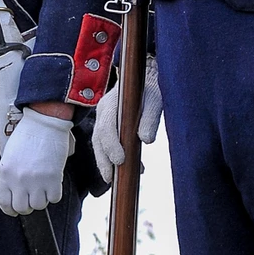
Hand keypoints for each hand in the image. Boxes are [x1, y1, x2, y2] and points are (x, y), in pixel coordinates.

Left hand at [0, 107, 74, 214]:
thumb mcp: (10, 156)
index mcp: (5, 173)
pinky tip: (54, 184)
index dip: (10, 209)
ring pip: (39, 205)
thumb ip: (10, 176)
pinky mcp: (54, 178)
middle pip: (22, 208)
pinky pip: (55, 198)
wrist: (45, 122)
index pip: (4, 203)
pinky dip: (55, 194)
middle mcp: (19, 180)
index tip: (15, 209)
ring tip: (44, 190)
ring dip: (42, 200)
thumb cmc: (27, 135)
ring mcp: (37, 180)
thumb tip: (16, 193)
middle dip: (27, 206)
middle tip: (32, 199)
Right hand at [93, 55, 163, 183]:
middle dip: (103, 161)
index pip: (106, 128)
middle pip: (98, 140)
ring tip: (118, 179)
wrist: (147, 75)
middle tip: (112, 178)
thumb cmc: (151, 87)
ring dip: (107, 162)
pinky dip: (115, 157)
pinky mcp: (109, 125)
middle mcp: (103, 112)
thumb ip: (150, 118)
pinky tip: (129, 167)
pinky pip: (107, 143)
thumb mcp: (155, 100)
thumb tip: (147, 140)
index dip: (112, 145)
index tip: (120, 160)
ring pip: (100, 144)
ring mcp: (104, 118)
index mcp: (110, 104)